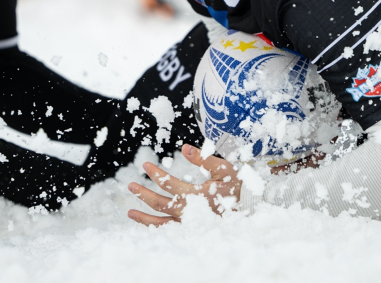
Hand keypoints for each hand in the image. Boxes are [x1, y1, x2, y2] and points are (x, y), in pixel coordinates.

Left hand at [127, 144, 241, 225]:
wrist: (250, 206)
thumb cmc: (237, 185)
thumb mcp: (223, 168)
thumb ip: (203, 158)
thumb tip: (184, 147)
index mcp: (198, 195)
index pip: (169, 184)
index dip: (156, 174)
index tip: (145, 166)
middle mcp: (192, 212)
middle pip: (161, 204)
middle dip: (143, 194)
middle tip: (130, 186)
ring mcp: (192, 224)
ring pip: (163, 223)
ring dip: (145, 218)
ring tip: (130, 212)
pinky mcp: (194, 230)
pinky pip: (171, 232)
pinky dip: (157, 229)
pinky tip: (147, 225)